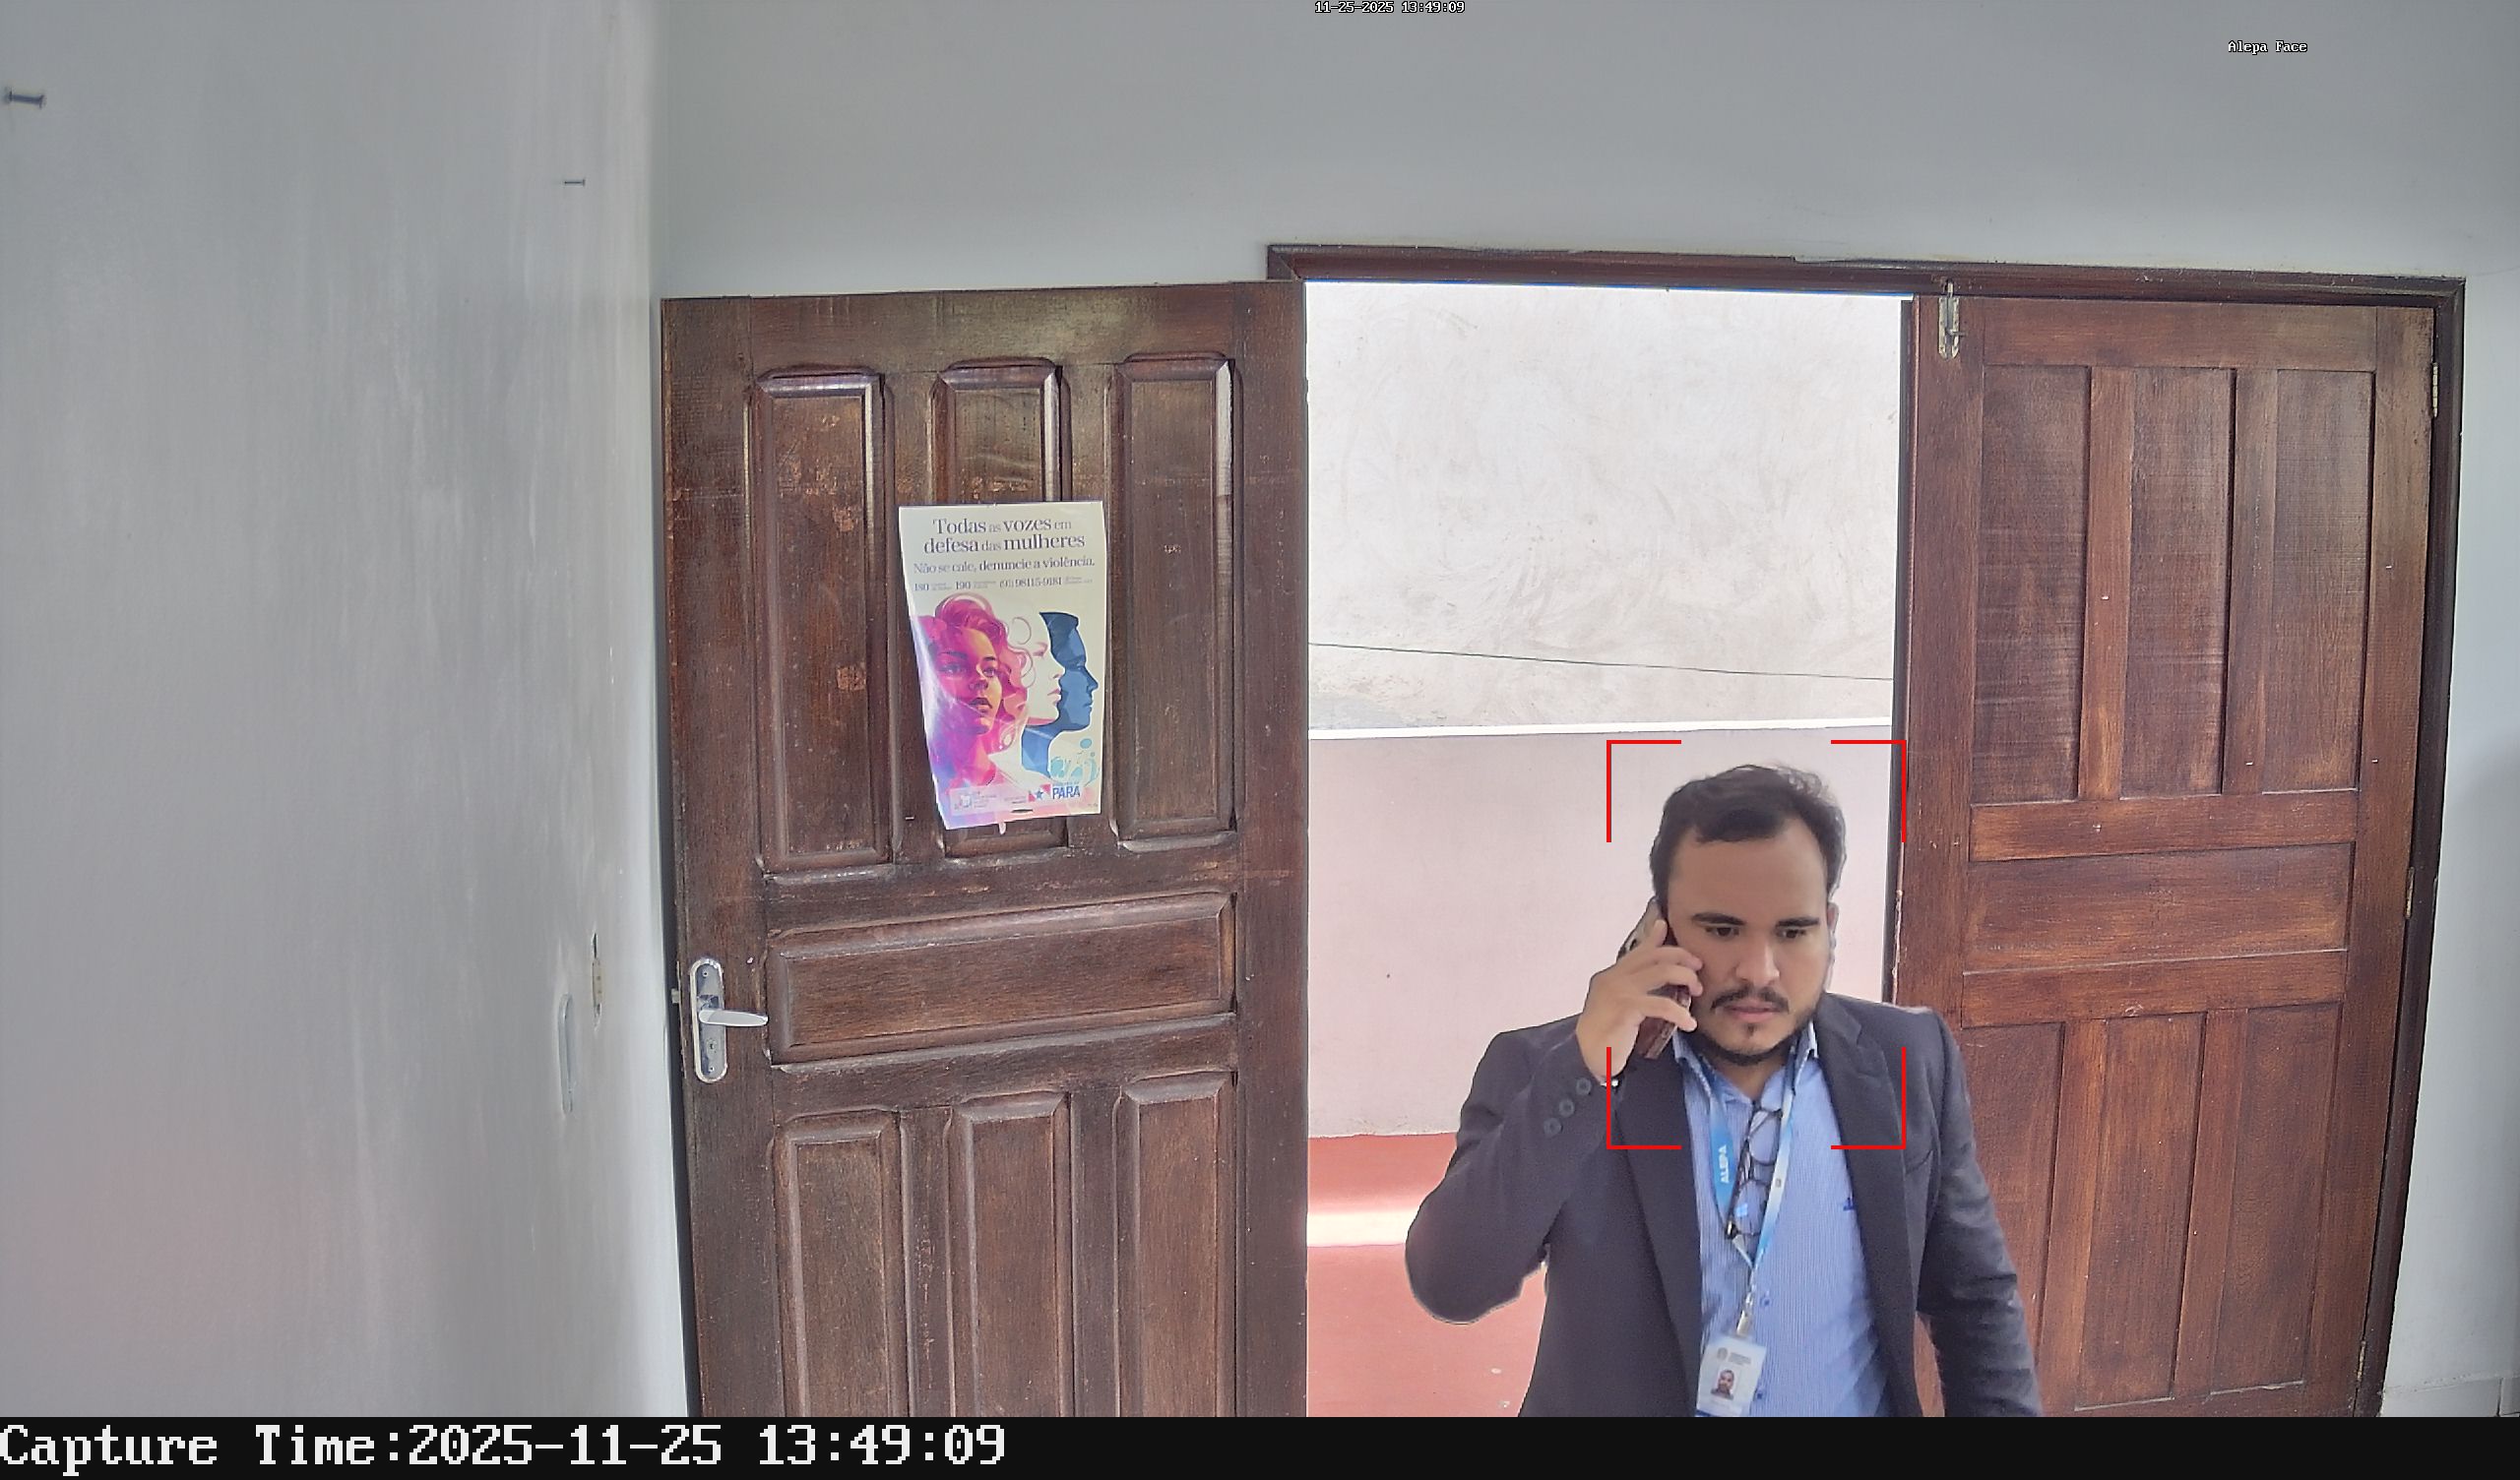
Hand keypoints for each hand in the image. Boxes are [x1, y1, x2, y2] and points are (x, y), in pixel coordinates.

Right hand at [1576, 918, 1703, 1083]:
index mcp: (1611, 975)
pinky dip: (1681, 1013)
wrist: (1588, 1056)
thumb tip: (1652, 970)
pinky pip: (1663, 1005)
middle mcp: (1614, 977)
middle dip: (1682, 958)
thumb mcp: (1619, 1003)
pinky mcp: (1627, 1008)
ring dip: (1686, 978)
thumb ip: (1634, 986)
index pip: (1640, 952)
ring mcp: (1620, 991)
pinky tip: (1689, 1023)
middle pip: (1656, 956)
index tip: (1669, 931)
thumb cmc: (1605, 1033)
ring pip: (1663, 972)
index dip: (1656, 939)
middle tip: (1697, 969)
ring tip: (1697, 991)